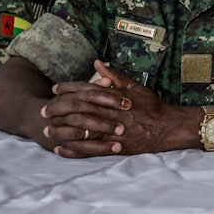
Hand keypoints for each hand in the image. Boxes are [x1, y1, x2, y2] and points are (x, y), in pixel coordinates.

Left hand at [50, 60, 188, 156]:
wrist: (168, 127)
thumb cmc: (152, 106)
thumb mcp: (135, 87)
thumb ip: (115, 76)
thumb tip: (98, 63)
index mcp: (114, 98)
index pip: (86, 90)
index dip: (68, 89)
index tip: (55, 89)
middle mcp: (110, 114)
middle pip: (78, 109)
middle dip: (59, 109)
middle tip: (45, 110)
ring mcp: (111, 131)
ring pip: (81, 129)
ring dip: (62, 129)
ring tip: (48, 130)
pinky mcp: (114, 146)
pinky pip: (89, 149)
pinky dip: (73, 150)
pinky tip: (61, 149)